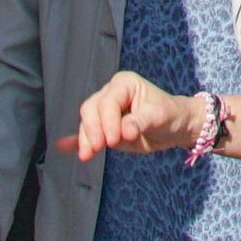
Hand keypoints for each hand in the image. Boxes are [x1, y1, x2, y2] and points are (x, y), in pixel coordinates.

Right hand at [60, 72, 201, 162]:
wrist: (175, 127)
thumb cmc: (170, 115)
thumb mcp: (159, 117)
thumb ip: (140, 122)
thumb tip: (124, 132)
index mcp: (124, 84)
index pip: (107, 101)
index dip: (108, 121)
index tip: (114, 141)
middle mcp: (111, 94)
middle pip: (90, 109)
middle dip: (92, 130)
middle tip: (97, 149)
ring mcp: (105, 111)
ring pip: (87, 122)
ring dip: (85, 139)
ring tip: (86, 156)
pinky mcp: (103, 128)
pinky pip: (87, 132)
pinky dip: (76, 140)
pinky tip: (64, 147)